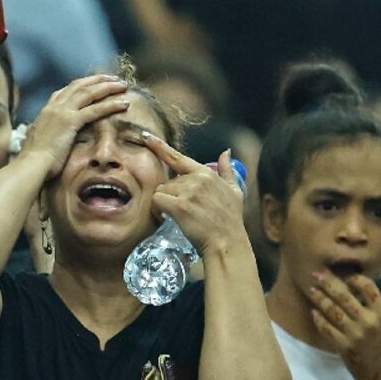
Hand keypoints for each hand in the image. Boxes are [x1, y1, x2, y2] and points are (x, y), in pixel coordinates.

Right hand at [20, 75, 130, 178]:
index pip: (67, 90)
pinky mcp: (70, 122)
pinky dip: (112, 105)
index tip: (97, 83)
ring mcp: (62, 112)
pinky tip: (125, 104)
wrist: (31, 166)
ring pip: (89, 93)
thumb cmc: (35, 161)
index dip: (84, 85)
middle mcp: (54, 107)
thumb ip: (47, 134)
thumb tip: (50, 137)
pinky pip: (95, 109)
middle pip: (80, 85)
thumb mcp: (40, 142)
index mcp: (47, 111)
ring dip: (108, 87)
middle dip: (99, 80)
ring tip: (123, 86)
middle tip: (114, 79)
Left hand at [144, 141, 245, 255]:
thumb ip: (227, 170)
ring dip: (165, 204)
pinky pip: (157, 201)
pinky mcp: (180, 206)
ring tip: (180, 216)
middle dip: (171, 195)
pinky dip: (158, 210)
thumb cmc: (231, 220)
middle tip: (184, 211)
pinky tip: (168, 217)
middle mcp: (196, 179)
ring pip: (161, 191)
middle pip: (168, 181)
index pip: (177, 156)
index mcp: (206, 173)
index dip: (159, 146)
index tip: (145, 136)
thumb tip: (226, 152)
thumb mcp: (235, 191)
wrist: (227, 243)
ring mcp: (188, 192)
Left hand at [306, 273, 380, 379]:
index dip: (355, 279)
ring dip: (320, 298)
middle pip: (345, 296)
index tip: (345, 276)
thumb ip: (375, 309)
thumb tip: (358, 290)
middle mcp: (369, 322)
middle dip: (329, 282)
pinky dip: (319, 319)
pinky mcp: (344, 346)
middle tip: (317, 274)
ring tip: (312, 290)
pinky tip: (313, 312)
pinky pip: (327, 328)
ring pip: (333, 310)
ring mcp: (356, 335)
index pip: (369, 288)